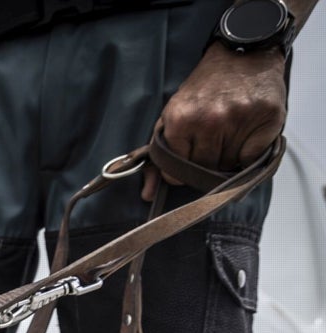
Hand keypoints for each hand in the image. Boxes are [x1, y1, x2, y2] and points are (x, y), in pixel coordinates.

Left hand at [142, 43, 286, 200]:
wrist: (242, 53)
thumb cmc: (204, 89)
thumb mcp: (173, 115)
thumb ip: (158, 155)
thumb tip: (148, 194)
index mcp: (180, 120)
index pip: (176, 172)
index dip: (181, 170)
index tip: (188, 158)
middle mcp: (209, 120)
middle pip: (204, 170)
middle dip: (205, 162)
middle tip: (211, 139)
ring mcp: (239, 118)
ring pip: (228, 166)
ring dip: (227, 156)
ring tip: (228, 132)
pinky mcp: (267, 117)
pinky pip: (252, 158)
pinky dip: (249, 153)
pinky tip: (245, 133)